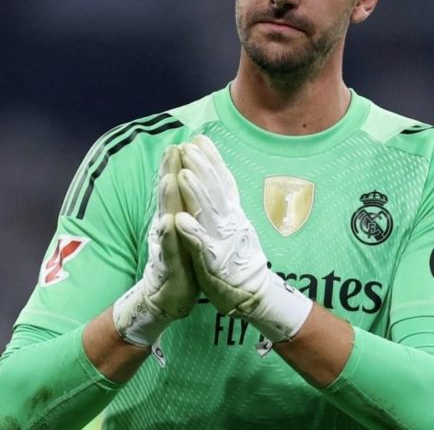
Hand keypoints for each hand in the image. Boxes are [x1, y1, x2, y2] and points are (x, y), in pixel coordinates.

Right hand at [112, 146, 198, 349]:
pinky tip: (170, 222)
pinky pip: (170, 248)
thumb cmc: (181, 259)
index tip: (186, 141)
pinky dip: (170, 235)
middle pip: (170, 196)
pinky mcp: (170, 265)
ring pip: (167, 217)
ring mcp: (167, 245)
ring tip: (170, 177)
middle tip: (173, 148)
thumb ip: (185, 205)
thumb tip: (188, 180)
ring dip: (168, 197)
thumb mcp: (185, 229)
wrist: (169, 296)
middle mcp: (168, 227)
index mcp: (176, 217)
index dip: (180, 165)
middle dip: (171, 172)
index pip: (178, 188)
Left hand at [174, 136, 311, 343]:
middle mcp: (229, 222)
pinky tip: (179, 219)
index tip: (200, 139)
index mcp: (232, 213)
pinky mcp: (214, 261)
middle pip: (215, 190)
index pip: (222, 181)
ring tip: (183, 174)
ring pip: (208, 212)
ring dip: (196, 193)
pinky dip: (192, 231)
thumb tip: (223, 181)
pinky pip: (201, 244)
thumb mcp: (236, 226)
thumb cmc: (239, 260)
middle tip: (189, 146)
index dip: (212, 159)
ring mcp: (222, 240)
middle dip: (202, 167)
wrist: (253, 294)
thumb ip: (228, 204)